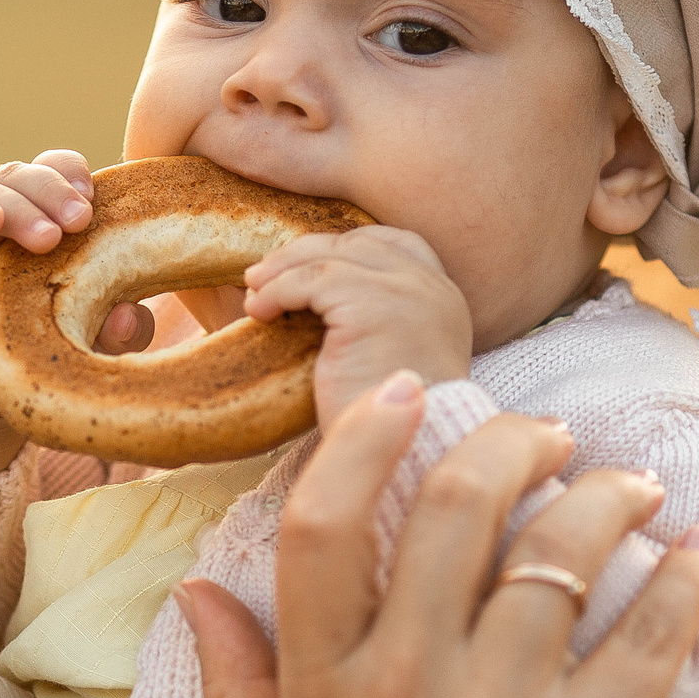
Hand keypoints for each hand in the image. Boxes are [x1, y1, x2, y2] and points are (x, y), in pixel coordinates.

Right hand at [0, 151, 152, 497]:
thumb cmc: (36, 357)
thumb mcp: (90, 346)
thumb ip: (119, 331)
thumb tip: (131, 315)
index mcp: (45, 220)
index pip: (58, 172)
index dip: (74, 176)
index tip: (96, 202)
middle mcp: (5, 219)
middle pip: (25, 174)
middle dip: (55, 189)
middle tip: (80, 220)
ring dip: (22, 206)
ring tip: (47, 239)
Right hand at [178, 374, 698, 697]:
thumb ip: (233, 684)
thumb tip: (193, 587)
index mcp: (324, 690)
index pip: (324, 527)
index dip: (363, 439)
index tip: (405, 390)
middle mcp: (406, 691)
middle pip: (455, 511)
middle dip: (511, 441)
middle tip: (546, 433)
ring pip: (558, 557)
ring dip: (605, 496)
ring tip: (627, 486)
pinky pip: (645, 639)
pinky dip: (677, 580)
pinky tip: (692, 551)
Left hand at [241, 226, 472, 427]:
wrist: (410, 454)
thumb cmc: (392, 424)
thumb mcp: (393, 356)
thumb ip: (375, 321)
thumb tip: (312, 298)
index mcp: (444, 297)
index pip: (398, 244)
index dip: (348, 247)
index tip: (307, 264)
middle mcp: (433, 287)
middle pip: (358, 243)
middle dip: (304, 254)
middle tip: (262, 276)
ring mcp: (408, 291)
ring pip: (330, 258)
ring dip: (282, 272)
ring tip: (253, 294)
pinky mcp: (375, 305)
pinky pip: (313, 281)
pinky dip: (279, 291)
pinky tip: (259, 312)